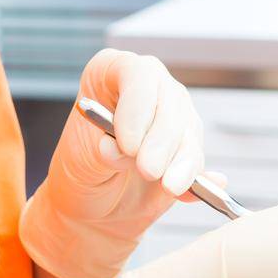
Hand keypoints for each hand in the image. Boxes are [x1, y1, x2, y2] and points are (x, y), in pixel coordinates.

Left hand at [19, 49, 205, 277]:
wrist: (93, 204)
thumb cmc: (80, 172)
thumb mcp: (80, 161)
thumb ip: (102, 153)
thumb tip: (124, 151)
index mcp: (110, 73)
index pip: (137, 73)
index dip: (138, 105)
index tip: (128, 144)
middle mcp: (147, 88)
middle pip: (171, 100)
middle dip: (162, 139)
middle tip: (148, 170)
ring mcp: (171, 116)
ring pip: (189, 130)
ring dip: (182, 161)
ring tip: (168, 186)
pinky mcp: (187, 148)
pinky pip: (197, 159)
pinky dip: (196, 178)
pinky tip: (189, 192)